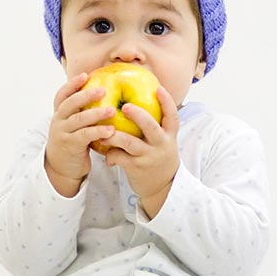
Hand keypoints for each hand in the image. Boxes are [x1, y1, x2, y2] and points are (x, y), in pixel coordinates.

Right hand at [43, 72, 116, 196]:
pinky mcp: (70, 145)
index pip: (62, 94)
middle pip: (70, 103)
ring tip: (112, 110)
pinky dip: (98, 131)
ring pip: (79, 119)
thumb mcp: (73, 126)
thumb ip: (82, 112)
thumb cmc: (73, 142)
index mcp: (60, 113)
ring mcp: (63, 133)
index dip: (72, 84)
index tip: (85, 75)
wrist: (61, 168)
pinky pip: (85, 136)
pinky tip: (111, 130)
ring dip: (96, 113)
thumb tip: (103, 94)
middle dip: (86, 95)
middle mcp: (58, 120)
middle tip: (104, 90)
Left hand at [100, 86, 179, 217]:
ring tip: (104, 131)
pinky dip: (110, 155)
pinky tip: (106, 156)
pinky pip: (120, 158)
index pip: (172, 116)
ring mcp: (149, 156)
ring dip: (115, 136)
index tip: (158, 88)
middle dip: (138, 115)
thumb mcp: (163, 142)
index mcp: (169, 136)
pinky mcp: (137, 168)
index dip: (166, 102)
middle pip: (151, 127)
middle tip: (126, 107)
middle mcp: (161, 144)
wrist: (163, 188)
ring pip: (130, 143)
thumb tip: (138, 101)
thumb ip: (156, 126)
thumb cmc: (158, 158)